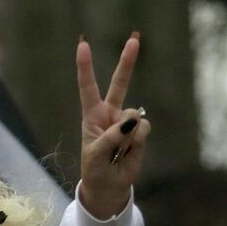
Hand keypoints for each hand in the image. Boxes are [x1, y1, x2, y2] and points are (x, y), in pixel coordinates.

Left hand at [75, 32, 147, 219]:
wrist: (110, 187)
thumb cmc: (95, 169)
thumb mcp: (96, 154)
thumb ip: (112, 136)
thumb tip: (134, 119)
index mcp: (92, 115)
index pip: (88, 87)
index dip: (86, 66)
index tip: (83, 44)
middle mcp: (111, 114)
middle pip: (120, 83)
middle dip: (128, 61)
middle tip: (135, 38)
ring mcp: (127, 122)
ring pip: (134, 116)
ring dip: (127, 136)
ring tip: (117, 152)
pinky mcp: (140, 133)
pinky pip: (143, 129)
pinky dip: (137, 142)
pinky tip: (129, 152)